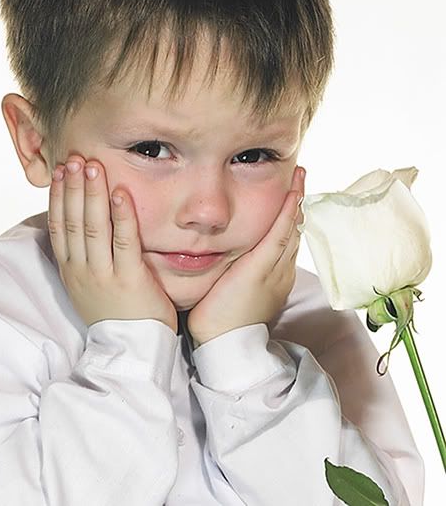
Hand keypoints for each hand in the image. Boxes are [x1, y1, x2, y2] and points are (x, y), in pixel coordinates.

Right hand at [48, 155, 177, 332]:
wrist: (131, 350)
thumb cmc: (116, 313)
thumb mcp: (89, 285)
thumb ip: (85, 257)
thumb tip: (83, 225)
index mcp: (71, 271)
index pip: (58, 227)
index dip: (57, 197)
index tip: (59, 172)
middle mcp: (82, 271)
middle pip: (73, 221)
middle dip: (72, 188)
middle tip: (73, 159)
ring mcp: (104, 275)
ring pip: (93, 227)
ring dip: (92, 194)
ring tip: (92, 167)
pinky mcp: (129, 278)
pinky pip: (124, 241)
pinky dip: (121, 216)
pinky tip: (120, 193)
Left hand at [187, 166, 304, 345]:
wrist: (225, 346)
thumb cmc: (222, 323)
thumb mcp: (233, 291)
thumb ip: (234, 272)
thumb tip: (225, 258)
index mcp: (274, 276)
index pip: (284, 240)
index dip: (290, 217)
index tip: (292, 197)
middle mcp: (281, 270)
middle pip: (294, 230)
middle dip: (298, 203)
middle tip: (300, 178)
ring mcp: (275, 269)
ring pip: (291, 228)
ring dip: (296, 200)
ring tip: (299, 176)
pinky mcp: (262, 268)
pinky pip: (280, 235)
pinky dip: (288, 213)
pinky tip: (293, 195)